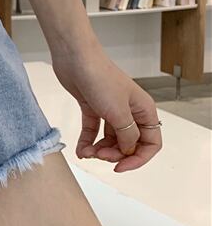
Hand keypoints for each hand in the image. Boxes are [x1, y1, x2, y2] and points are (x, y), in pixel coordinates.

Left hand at [51, 43, 162, 172]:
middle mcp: (129, 111)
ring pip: (110, 138)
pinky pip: (93, 130)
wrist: (75, 58)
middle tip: (99, 156)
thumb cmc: (100, 78)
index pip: (151, 143)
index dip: (138, 158)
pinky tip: (80, 151)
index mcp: (144, 110)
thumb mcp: (118, 113)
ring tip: (87, 153)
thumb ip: (127, 136)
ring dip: (99, 150)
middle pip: (129, 143)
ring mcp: (110, 109)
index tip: (120, 167)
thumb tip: (129, 150)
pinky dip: (87, 141)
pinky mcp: (92, 106)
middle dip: (115, 154)